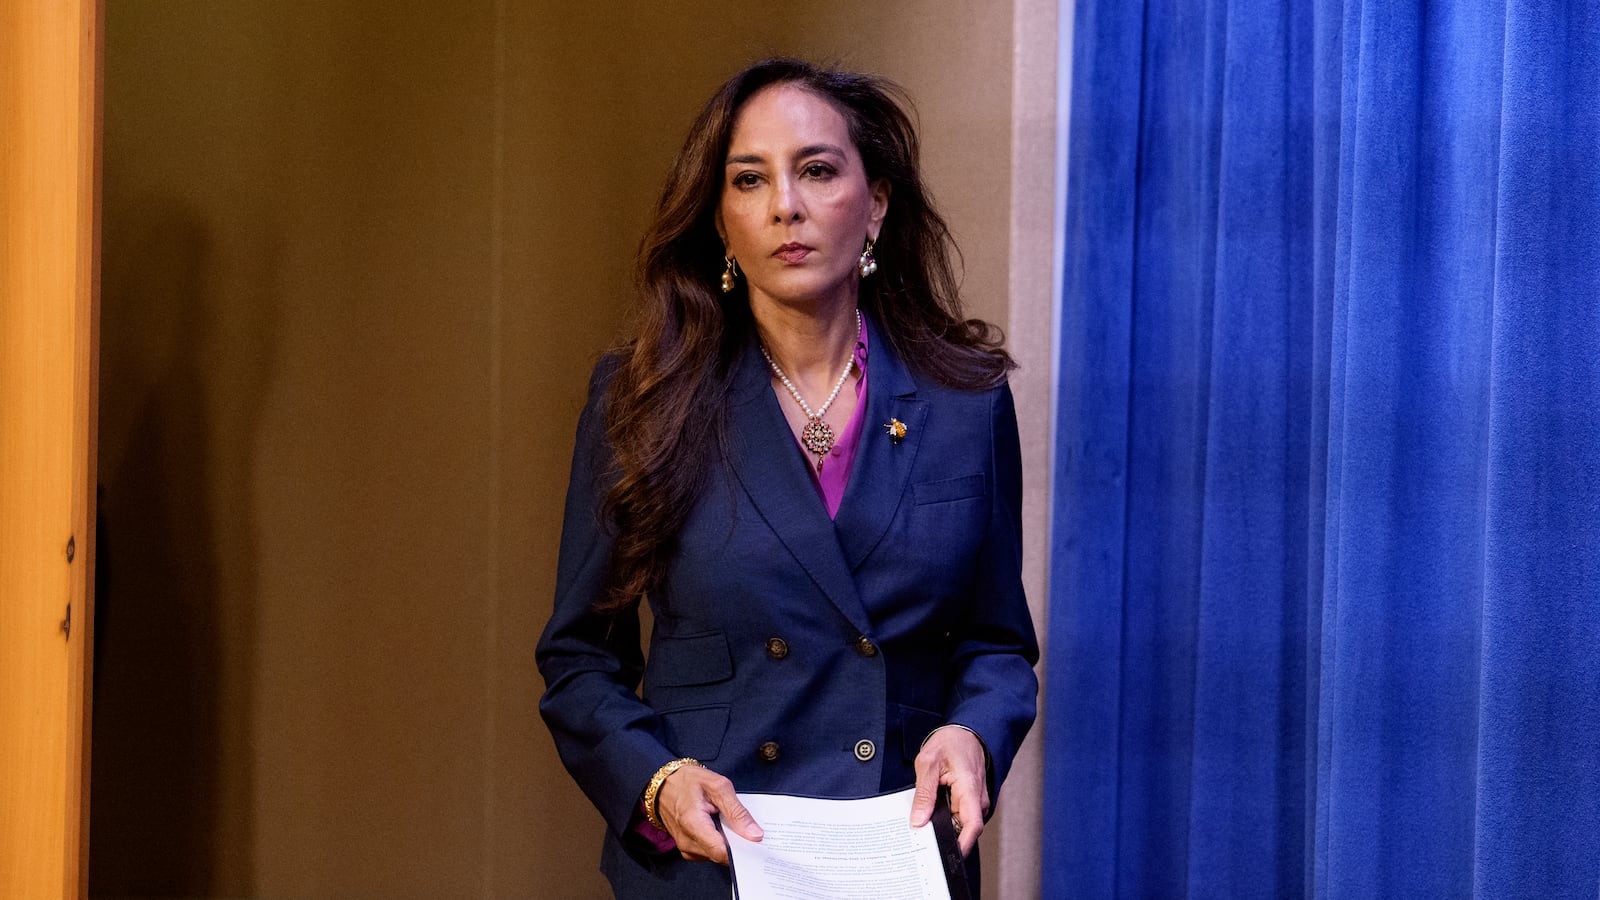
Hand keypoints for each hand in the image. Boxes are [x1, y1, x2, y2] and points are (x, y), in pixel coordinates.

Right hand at [656, 764, 762, 864]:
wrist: (662, 785)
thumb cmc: (688, 781)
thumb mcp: (717, 786)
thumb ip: (737, 811)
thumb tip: (755, 834)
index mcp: (693, 823)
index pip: (721, 852)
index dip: (742, 851)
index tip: (757, 844)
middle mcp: (686, 841)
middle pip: (720, 856)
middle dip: (737, 846)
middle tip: (747, 828)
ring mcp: (685, 847)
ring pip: (716, 856)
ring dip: (728, 844)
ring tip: (730, 824)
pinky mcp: (686, 849)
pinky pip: (708, 853)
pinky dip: (718, 843)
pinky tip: (720, 828)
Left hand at [909, 725, 989, 856]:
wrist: (965, 731)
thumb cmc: (951, 742)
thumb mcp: (928, 763)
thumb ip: (924, 793)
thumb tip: (918, 820)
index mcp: (970, 789)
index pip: (972, 826)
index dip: (960, 846)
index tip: (944, 856)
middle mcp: (978, 799)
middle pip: (963, 830)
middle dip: (943, 838)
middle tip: (919, 842)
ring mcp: (976, 802)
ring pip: (959, 825)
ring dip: (943, 827)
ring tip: (922, 825)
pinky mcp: (970, 802)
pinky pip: (959, 817)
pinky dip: (946, 819)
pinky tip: (931, 815)